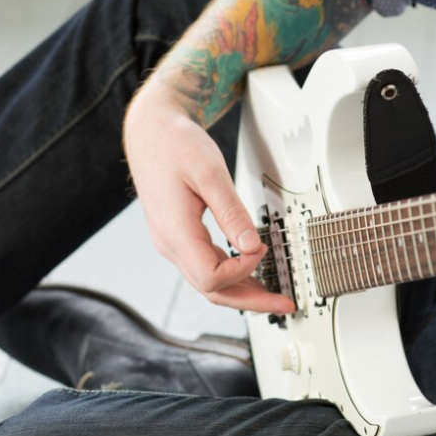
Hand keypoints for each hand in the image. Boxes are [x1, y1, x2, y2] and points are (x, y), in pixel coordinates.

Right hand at [124, 85, 294, 313]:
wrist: (150, 131)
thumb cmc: (174, 145)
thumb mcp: (209, 172)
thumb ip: (232, 212)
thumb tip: (252, 245)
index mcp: (175, 232)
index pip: (212, 276)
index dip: (243, 269)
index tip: (261, 247)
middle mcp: (170, 244)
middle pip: (212, 291)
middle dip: (251, 301)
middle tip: (285, 304)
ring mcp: (173, 243)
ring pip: (208, 284)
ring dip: (243, 293)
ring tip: (274, 296)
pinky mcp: (179, 237)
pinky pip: (206, 267)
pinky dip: (231, 276)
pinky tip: (252, 276)